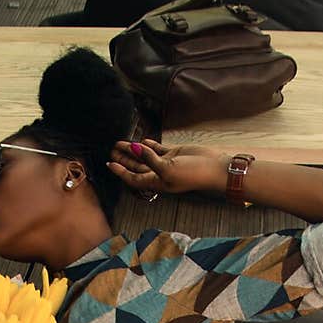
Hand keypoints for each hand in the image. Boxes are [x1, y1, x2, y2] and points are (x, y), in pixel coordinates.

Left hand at [107, 138, 224, 197]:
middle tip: (111, 149)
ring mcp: (166, 164)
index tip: (109, 163)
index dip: (120, 171)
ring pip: (144, 157)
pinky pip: (157, 150)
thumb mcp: (168, 168)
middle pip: (136, 167)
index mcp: (156, 182)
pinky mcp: (174, 154)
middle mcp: (159, 174)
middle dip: (123, 159)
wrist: (213, 167)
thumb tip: (135, 147)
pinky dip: (148, 145)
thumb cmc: (192, 173)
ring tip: (120, 142)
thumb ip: (150, 159)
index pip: (133, 178)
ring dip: (133, 150)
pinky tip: (140, 140)